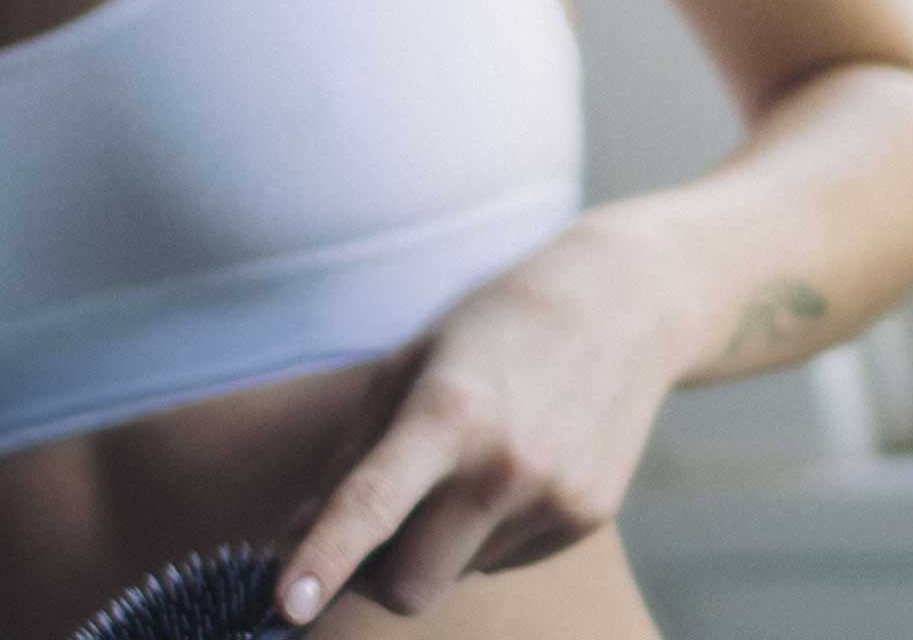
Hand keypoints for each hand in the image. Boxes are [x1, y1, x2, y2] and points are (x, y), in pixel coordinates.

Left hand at [268, 218, 686, 624]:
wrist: (625, 305)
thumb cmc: (497, 327)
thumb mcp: (411, 364)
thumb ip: (353, 456)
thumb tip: (299, 539)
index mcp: (449, 412)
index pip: (374, 504)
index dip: (326, 559)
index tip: (287, 606)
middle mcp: (506, 466)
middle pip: (408, 585)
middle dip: (373, 577)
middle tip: (370, 535)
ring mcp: (554, 499)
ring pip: (457, 573)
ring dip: (441, 542)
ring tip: (476, 458)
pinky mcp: (586, 519)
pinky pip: (505, 558)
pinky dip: (490, 531)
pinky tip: (519, 466)